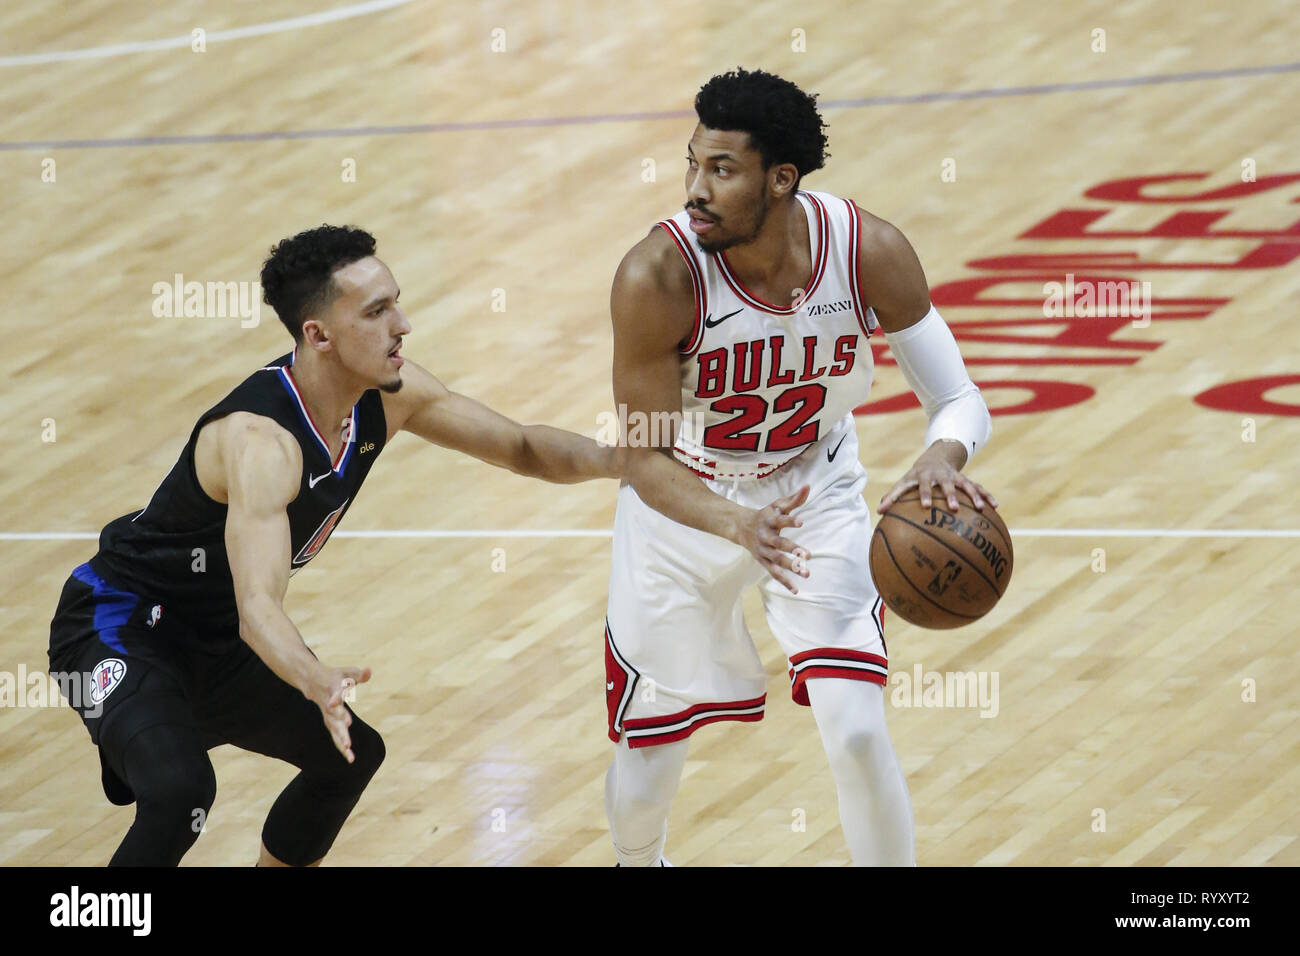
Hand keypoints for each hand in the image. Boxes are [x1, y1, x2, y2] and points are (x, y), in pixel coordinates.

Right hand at [310, 665, 371, 762]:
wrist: (311, 680)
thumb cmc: (333, 676)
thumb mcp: (346, 672)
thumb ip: (358, 674)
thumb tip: (368, 671)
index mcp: (333, 689)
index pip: (335, 694)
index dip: (336, 698)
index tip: (334, 704)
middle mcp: (329, 704)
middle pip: (333, 715)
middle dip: (339, 725)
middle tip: (345, 734)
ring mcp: (328, 714)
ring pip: (333, 728)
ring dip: (340, 738)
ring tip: (348, 750)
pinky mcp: (329, 722)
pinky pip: (335, 735)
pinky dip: (341, 745)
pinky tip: (350, 757)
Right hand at [737, 484, 810, 593]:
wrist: (740, 526)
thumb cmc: (765, 515)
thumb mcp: (777, 505)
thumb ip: (794, 499)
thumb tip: (808, 486)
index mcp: (770, 520)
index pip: (781, 519)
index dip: (791, 521)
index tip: (802, 521)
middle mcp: (766, 536)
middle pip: (779, 543)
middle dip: (793, 549)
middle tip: (807, 555)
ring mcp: (764, 550)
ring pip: (777, 560)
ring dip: (791, 567)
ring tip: (806, 573)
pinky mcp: (763, 561)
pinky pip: (774, 573)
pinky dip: (784, 581)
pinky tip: (796, 589)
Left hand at [878, 442, 997, 513]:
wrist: (936, 457)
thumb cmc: (916, 477)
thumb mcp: (904, 482)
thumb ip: (892, 497)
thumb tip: (878, 512)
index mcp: (923, 477)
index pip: (922, 485)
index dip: (924, 494)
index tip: (925, 506)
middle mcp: (939, 476)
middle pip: (945, 485)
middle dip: (949, 495)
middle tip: (952, 508)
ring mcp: (954, 477)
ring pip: (965, 485)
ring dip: (973, 496)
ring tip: (981, 508)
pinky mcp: (965, 479)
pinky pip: (977, 488)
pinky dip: (986, 496)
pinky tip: (995, 506)